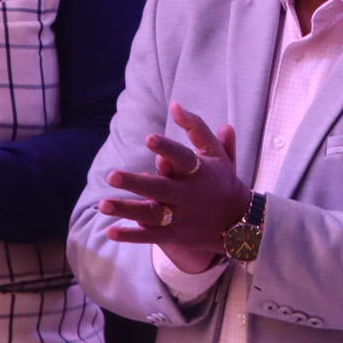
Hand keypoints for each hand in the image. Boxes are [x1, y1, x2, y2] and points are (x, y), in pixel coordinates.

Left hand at [99, 101, 246, 273]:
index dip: (167, 148)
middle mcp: (188, 195)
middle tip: (112, 175)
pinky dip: (131, 236)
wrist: (239, 222)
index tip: (149, 138)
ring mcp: (181, 217)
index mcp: (199, 172)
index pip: (182, 158)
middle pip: (160, 188)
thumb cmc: (222, 181)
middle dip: (136, 183)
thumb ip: (197, 129)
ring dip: (126, 210)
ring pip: (151, 213)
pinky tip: (110, 231)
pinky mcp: (175, 234)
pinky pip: (151, 236)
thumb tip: (175, 105)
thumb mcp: (217, 153)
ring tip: (103, 204)